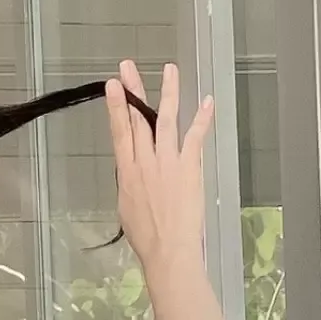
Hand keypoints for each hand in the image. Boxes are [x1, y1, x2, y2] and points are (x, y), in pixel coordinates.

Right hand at [105, 59, 212, 286]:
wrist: (168, 252)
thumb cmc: (146, 238)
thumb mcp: (127, 208)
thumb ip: (131, 181)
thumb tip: (133, 167)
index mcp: (128, 174)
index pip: (120, 133)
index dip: (116, 107)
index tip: (112, 86)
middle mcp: (146, 163)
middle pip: (138, 120)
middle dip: (133, 91)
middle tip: (127, 67)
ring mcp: (168, 163)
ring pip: (166, 120)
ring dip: (169, 93)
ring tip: (170, 70)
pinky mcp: (189, 168)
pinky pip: (196, 138)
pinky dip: (202, 119)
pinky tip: (207, 101)